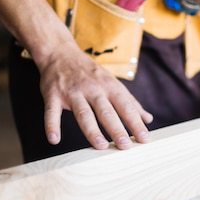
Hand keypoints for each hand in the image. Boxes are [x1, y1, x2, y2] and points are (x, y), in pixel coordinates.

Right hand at [36, 45, 152, 149]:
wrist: (60, 53)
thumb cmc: (90, 72)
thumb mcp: (112, 83)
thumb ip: (130, 102)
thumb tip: (148, 119)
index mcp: (110, 87)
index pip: (126, 107)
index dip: (136, 123)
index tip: (144, 139)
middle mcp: (93, 89)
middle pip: (106, 111)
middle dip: (116, 129)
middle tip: (125, 146)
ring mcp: (72, 92)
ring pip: (83, 113)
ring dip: (92, 130)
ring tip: (101, 146)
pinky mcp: (53, 95)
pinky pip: (52, 112)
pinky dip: (51, 125)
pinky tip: (54, 139)